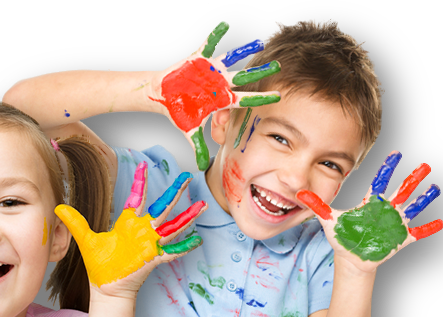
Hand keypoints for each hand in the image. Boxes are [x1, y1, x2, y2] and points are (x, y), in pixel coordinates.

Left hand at [55, 161, 206, 299]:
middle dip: (174, 193)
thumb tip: (57, 207)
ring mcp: (150, 245)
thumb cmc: (100, 265)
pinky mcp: (153, 259)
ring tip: (201, 206)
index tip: (144, 165)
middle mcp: (143, 231)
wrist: (106, 288)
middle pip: (163, 207)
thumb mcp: (86, 239)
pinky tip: (197, 239)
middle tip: (187, 177)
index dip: (141, 182)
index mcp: (128, 224)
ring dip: (187, 217)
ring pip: (173, 227)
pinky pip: (172, 252)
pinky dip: (184, 246)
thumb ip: (75, 222)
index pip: (137, 198)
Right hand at [148, 21, 281, 170]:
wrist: (163, 95)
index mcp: (221, 99)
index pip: (245, 99)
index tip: (279, 97)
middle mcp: (220, 83)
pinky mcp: (198, 59)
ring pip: (231, 59)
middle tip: (279, 66)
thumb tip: (202, 167)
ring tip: (259, 42)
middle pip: (244, 77)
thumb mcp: (189, 131)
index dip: (261, 99)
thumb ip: (198, 147)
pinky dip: (215, 35)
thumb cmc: (179, 112)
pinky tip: (225, 23)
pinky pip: (208, 45)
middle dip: (260, 73)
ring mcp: (211, 70)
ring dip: (244, 50)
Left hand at [296, 151, 442, 273]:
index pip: (380, 180)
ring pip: (414, 207)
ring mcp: (395, 223)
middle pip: (402, 189)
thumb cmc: (341, 236)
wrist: (350, 257)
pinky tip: (440, 223)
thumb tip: (298, 193)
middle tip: (425, 165)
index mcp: (370, 202)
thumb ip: (316, 205)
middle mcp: (385, 209)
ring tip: (435, 188)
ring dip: (425, 198)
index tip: (396, 153)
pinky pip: (419, 232)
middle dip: (413, 178)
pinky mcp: (401, 238)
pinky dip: (429, 228)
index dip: (388, 167)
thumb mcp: (328, 219)